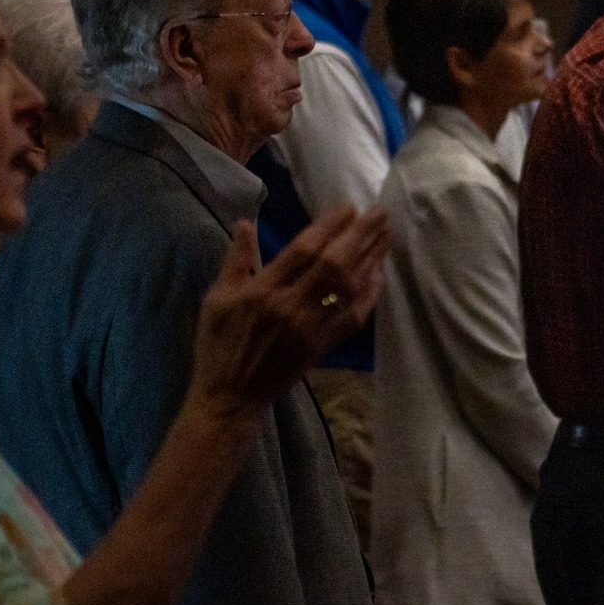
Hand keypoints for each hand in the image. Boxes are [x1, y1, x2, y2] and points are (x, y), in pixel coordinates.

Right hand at [188, 206, 391, 423]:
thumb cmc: (218, 345)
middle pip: (332, 265)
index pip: (301, 251)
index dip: (327, 227)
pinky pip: (352, 318)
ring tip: (387, 236)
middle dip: (359, 236)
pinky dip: (369, 296)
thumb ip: (235, 259)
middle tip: (380, 213)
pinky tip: (379, 275)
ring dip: (370, 260)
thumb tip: (246, 223)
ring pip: (347, 288)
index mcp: (260, 291)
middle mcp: (288, 307)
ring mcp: (309, 328)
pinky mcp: (322, 346)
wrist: (231, 397)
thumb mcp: (216, 299)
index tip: (348, 207)